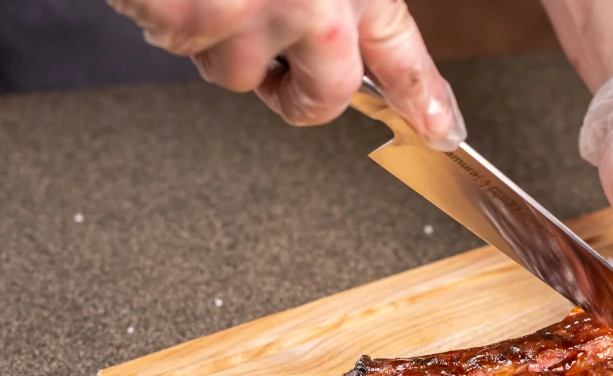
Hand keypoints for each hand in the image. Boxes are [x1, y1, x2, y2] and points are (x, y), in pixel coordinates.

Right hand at [109, 0, 465, 146]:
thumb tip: (348, 27)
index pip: (401, 51)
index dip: (424, 96)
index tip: (441, 127)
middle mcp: (309, 2)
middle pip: (323, 97)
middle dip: (303, 94)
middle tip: (286, 69)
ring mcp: (243, 19)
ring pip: (237, 71)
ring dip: (224, 39)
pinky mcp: (183, 23)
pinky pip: (179, 42)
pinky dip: (171, 13)